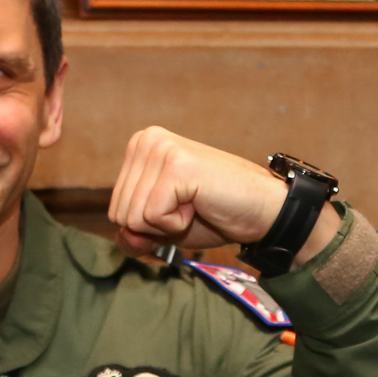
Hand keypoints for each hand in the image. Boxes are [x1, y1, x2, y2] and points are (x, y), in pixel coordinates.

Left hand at [107, 126, 322, 258]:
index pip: (115, 209)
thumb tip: (125, 235)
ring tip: (196, 204)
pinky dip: (177, 224)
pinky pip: (153, 217)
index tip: (180, 207)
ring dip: (167, 225)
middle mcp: (146, 140)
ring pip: (134, 217)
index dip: (148, 225)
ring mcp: (161, 149)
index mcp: (139, 147)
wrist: (261, 211)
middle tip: (191, 207)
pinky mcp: (176, 165)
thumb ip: (134, 236)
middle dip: (156, 226)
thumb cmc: (214, 215)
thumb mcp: (163, 229)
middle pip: (120, 213)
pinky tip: (200, 204)